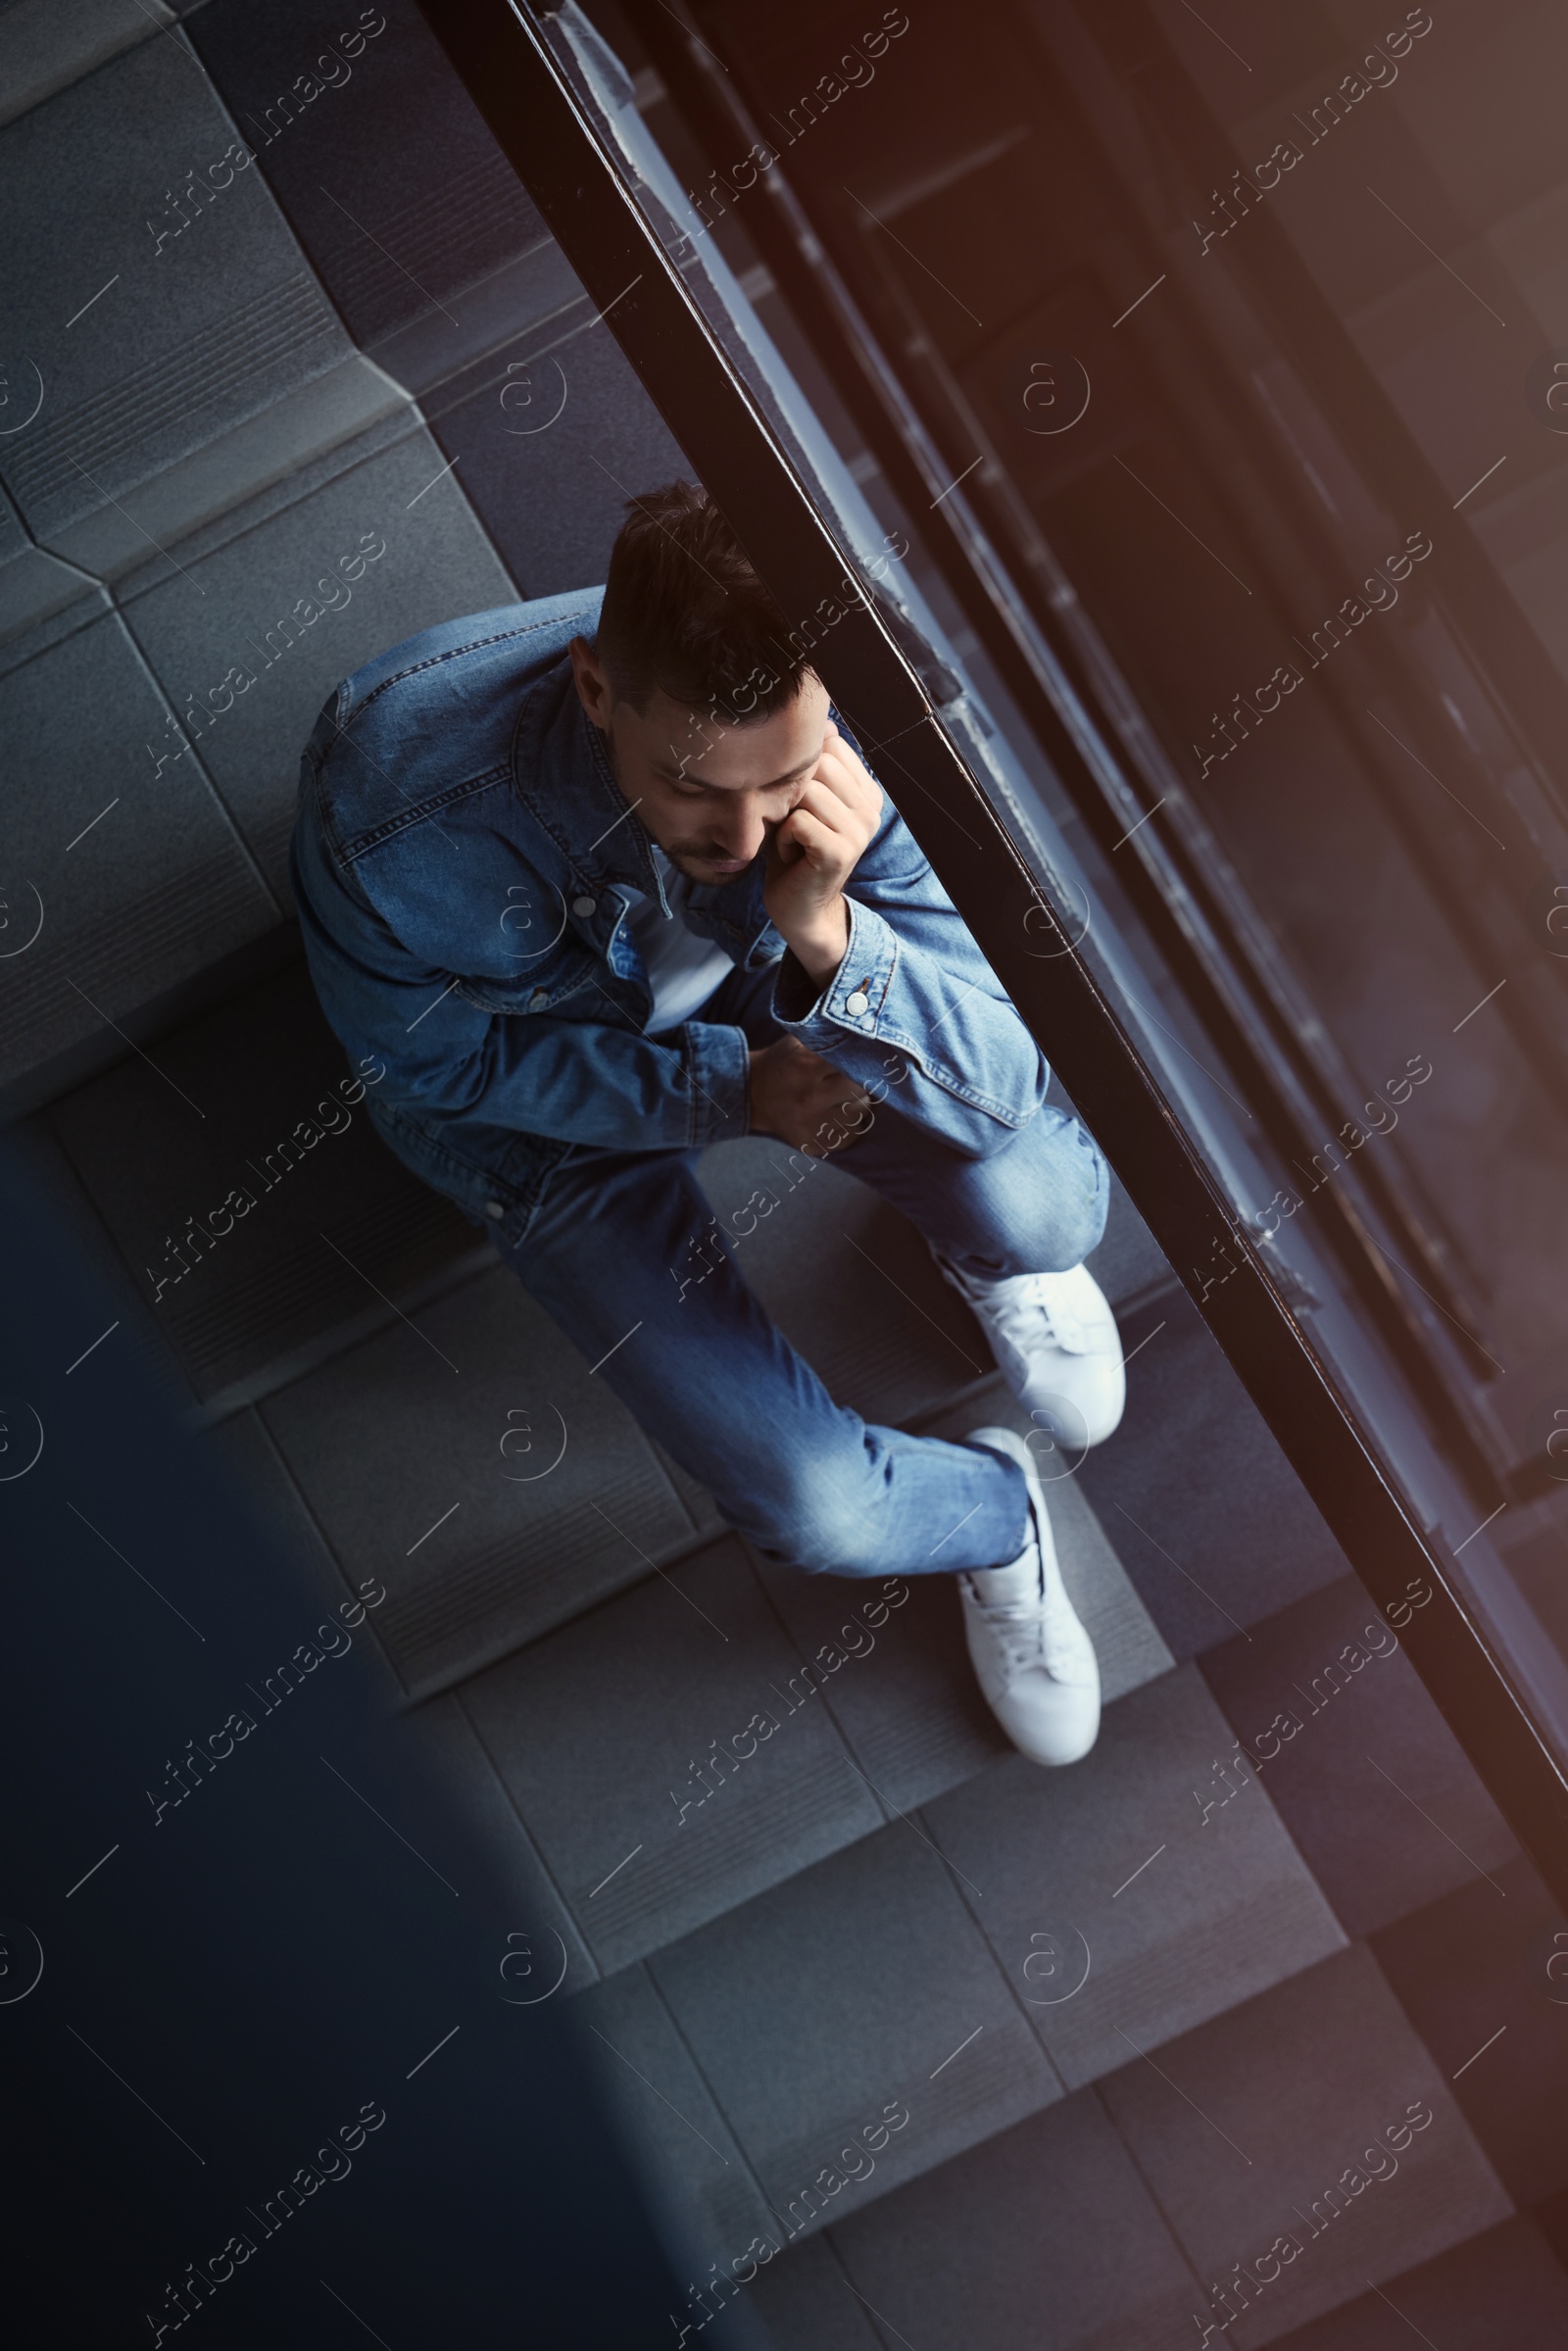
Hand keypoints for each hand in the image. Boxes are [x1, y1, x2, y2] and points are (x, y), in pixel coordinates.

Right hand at [748, 1036, 872, 1155]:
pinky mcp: (815, 1144)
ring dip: (857, 1100)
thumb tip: (866, 1039)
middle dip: (861, 1079)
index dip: (860, 1058)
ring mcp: (812, 1125)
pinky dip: (850, 1121)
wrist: (753, 1094)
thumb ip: (830, 1038)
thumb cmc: (784, 1062)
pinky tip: (835, 1112)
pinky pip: (852, 1132)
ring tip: (842, 1094)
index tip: (861, 1057)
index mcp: (805, 1065)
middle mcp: (809, 1098)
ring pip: (861, 1110)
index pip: (854, 1061)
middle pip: (861, 1086)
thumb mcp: (800, 1041)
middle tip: (851, 1076)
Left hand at [764, 719, 883, 987]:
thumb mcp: (801, 799)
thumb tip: (822, 722)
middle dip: (792, 792)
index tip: (800, 803)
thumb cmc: (793, 850)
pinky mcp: (841, 852)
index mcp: (865, 791)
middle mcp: (870, 808)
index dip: (802, 769)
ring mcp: (859, 831)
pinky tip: (790, 854)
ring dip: (785, 817)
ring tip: (792, 840)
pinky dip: (783, 838)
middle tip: (792, 823)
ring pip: (807, 792)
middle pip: (819, 765)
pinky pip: (799, 821)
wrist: (799, 907)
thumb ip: (812, 765)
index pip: (831, 747)